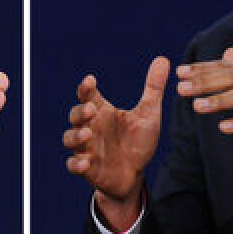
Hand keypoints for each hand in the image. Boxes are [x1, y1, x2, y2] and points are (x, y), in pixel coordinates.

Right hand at [63, 57, 169, 230]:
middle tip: (92, 110)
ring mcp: (86, 148)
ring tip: (88, 134)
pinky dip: (76, 164)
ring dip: (75, 135)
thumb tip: (163, 59)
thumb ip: (153, 88)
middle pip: (75, 115)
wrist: (134, 174)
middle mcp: (90, 127)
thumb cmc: (137, 142)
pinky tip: (85, 162)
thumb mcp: (148, 115)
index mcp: (102, 112)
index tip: (91, 80)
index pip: (88, 95)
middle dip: (80, 112)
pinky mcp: (86, 168)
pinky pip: (73, 165)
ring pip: (69, 138)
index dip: (85, 88)